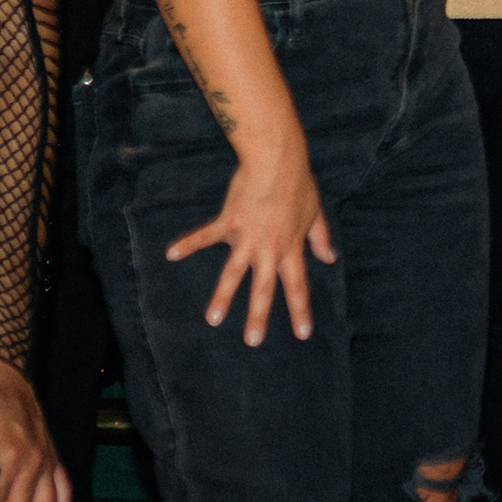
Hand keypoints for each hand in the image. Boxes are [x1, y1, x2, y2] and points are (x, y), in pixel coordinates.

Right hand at [167, 144, 333, 345]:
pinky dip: (188, 244)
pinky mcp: (229, 221)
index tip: (302, 334)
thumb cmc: (299, 184)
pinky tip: (171, 254)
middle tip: (252, 341)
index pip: (297, 286)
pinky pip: (206, 236)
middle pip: (263, 288)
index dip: (300, 310)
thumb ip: (321, 239)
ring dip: (223, 297)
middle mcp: (270, 248)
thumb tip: (330, 258)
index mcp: (292, 248)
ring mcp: (247, 236)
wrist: (278, 159)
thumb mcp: (315, 213)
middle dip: (257, 316)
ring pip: (234, 272)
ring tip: (213, 319)